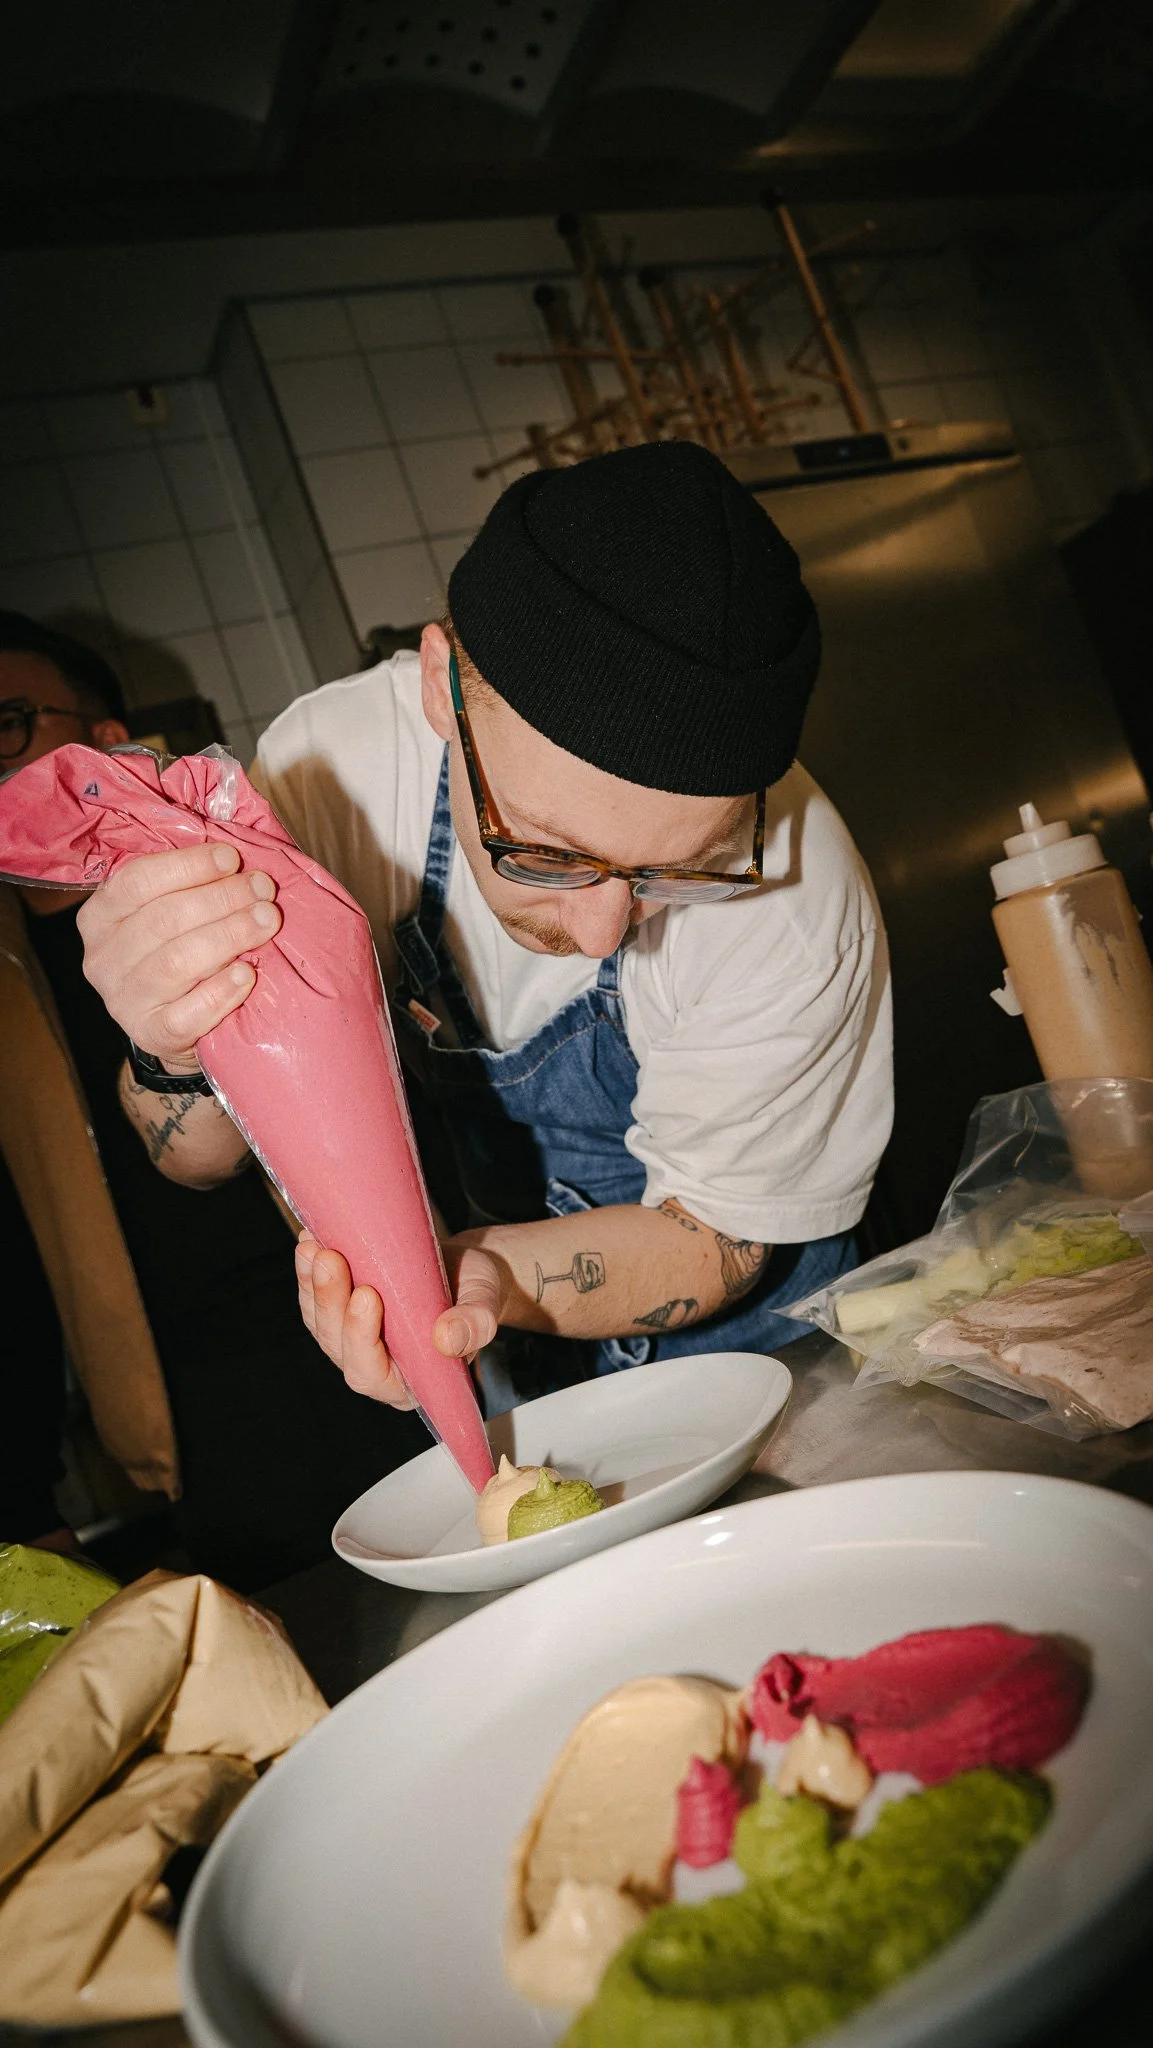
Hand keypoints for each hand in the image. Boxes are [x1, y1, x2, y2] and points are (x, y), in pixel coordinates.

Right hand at [76, 843, 281, 1068]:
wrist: (174, 1027)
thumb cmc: (178, 952)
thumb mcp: (171, 914)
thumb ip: (190, 886)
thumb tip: (238, 858)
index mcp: (100, 917)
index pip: (138, 881)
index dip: (188, 866)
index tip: (233, 858)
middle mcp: (101, 959)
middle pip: (164, 919)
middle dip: (221, 899)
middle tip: (264, 891)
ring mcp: (122, 1001)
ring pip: (177, 962)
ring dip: (229, 936)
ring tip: (267, 921)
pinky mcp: (150, 1034)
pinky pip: (187, 1013)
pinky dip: (221, 992)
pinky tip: (248, 974)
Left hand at [295, 1234, 501, 1407]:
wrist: (465, 1268)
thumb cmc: (476, 1294)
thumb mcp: (485, 1305)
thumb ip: (474, 1326)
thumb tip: (446, 1339)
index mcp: (411, 1382)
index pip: (372, 1374)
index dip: (361, 1339)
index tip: (368, 1295)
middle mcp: (376, 1367)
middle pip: (338, 1346)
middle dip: (330, 1303)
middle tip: (331, 1260)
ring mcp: (354, 1341)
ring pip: (321, 1323)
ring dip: (314, 1286)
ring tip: (314, 1248)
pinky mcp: (343, 1314)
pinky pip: (315, 1301)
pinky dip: (308, 1274)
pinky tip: (308, 1243)